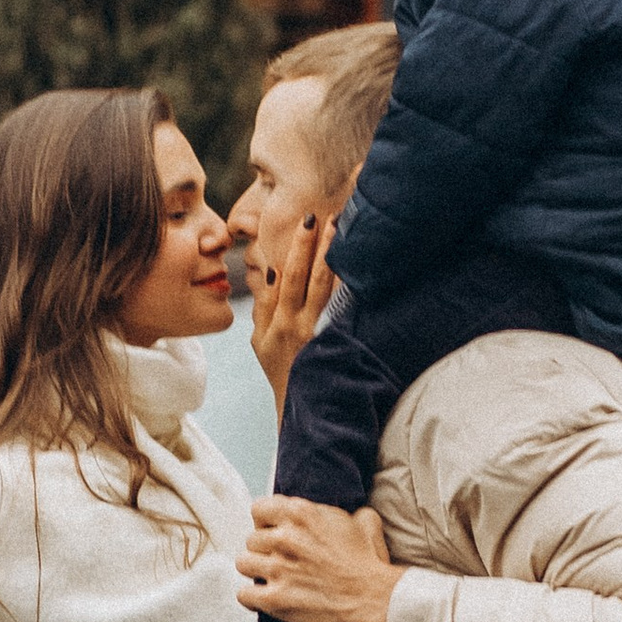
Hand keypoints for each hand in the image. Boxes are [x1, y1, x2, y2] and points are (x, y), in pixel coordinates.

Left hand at [238, 496, 396, 621]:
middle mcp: (285, 538)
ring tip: (271, 579)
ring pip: (243, 564)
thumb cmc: (370, 563)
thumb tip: (333, 513)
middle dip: (264, 551)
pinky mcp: (275, 599)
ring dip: (256, 572)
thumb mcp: (364, 521)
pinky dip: (253, 598)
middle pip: (251, 539)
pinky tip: (266, 598)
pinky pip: (243, 594)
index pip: (259, 509)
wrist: (376, 599)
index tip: (273, 533)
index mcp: (301, 514)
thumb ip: (340, 512)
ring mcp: (278, 569)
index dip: (266, 523)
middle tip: (279, 561)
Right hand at [248, 210, 341, 419]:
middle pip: (307, 277)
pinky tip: (361, 266)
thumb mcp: (260, 341)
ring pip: (327, 289)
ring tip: (343, 232)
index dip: (295, 249)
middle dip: (315, 246)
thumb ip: (263, 307)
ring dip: (334, 258)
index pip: (285, 277)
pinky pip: (345, 309)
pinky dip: (351, 286)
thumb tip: (269, 271)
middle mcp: (298, 325)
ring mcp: (319, 334)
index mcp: (277, 322)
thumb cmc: (279, 369)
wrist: (303, 406)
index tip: (306, 223)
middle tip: (327, 216)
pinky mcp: (337, 343)